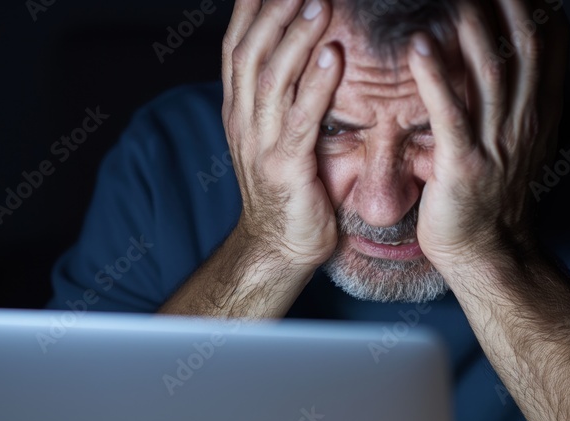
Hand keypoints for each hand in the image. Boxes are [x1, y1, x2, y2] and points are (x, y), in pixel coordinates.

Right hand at [222, 0, 342, 266]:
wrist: (278, 247)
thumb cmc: (287, 188)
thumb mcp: (273, 135)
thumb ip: (280, 97)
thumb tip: (299, 52)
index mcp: (238, 110)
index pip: (237, 46)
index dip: (250, 9)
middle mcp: (242, 121)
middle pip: (250, 51)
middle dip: (274, 10)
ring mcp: (260, 144)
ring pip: (271, 78)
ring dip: (296, 36)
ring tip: (319, 1)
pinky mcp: (285, 167)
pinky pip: (299, 119)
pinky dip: (316, 85)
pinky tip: (333, 56)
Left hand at [408, 0, 569, 272]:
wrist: (486, 252)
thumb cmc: (490, 195)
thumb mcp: (516, 140)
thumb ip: (517, 98)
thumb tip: (509, 54)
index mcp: (538, 112)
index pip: (549, 42)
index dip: (537, 4)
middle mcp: (524, 122)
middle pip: (524, 46)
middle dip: (508, 2)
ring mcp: (497, 144)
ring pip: (491, 72)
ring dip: (471, 27)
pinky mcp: (464, 166)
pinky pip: (450, 114)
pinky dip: (434, 76)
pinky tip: (418, 44)